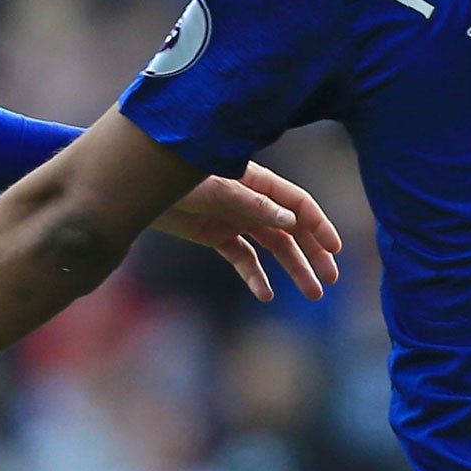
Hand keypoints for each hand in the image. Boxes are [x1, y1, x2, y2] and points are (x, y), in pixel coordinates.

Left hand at [154, 162, 342, 299]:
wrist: (136, 186)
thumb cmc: (177, 176)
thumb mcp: (217, 189)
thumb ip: (253, 204)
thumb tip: (290, 221)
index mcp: (257, 181)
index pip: (298, 204)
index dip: (318, 225)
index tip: (334, 249)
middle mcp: (252, 200)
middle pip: (291, 229)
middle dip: (313, 253)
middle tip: (331, 280)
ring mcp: (235, 219)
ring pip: (273, 247)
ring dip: (293, 268)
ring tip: (312, 292)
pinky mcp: (216, 235)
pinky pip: (243, 258)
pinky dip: (255, 276)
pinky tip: (265, 294)